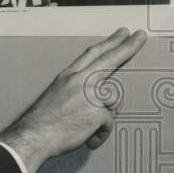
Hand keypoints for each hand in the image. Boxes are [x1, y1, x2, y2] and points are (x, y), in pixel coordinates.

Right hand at [0, 28, 147, 172]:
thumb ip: (78, 91)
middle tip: (140, 35)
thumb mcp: (57, 96)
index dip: (109, 42)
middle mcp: (80, 80)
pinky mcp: (97, 111)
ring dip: (104, 117)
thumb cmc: (42, 121)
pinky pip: (108, 123)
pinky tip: (87, 138)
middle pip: (109, 59)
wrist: (33, 135)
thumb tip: (101, 99)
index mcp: (68, 76)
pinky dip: (99, 134)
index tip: (122, 33)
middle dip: (128, 46)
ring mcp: (89, 94)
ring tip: (86, 127)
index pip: (93, 54)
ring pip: (113, 101)